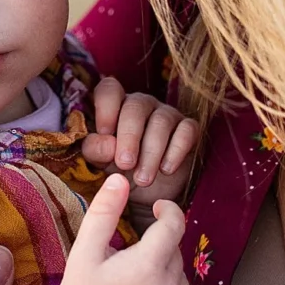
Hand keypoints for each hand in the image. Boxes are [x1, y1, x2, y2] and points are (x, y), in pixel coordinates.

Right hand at [27, 176, 189, 284]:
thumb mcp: (85, 250)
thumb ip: (105, 212)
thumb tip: (121, 179)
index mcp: (149, 265)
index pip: (175, 224)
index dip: (168, 211)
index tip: (159, 210)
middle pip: (175, 252)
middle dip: (158, 248)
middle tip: (129, 260)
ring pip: (180, 277)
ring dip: (165, 272)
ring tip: (134, 284)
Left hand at [81, 77, 198, 205]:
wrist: (151, 194)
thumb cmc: (121, 172)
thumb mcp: (102, 164)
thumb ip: (96, 151)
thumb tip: (107, 144)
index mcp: (116, 106)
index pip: (109, 90)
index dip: (106, 107)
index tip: (104, 133)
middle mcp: (142, 105)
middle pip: (136, 107)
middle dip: (129, 137)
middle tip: (125, 164)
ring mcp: (167, 114)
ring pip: (161, 122)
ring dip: (151, 153)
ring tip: (143, 179)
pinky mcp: (188, 129)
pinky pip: (186, 131)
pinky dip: (176, 151)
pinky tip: (166, 170)